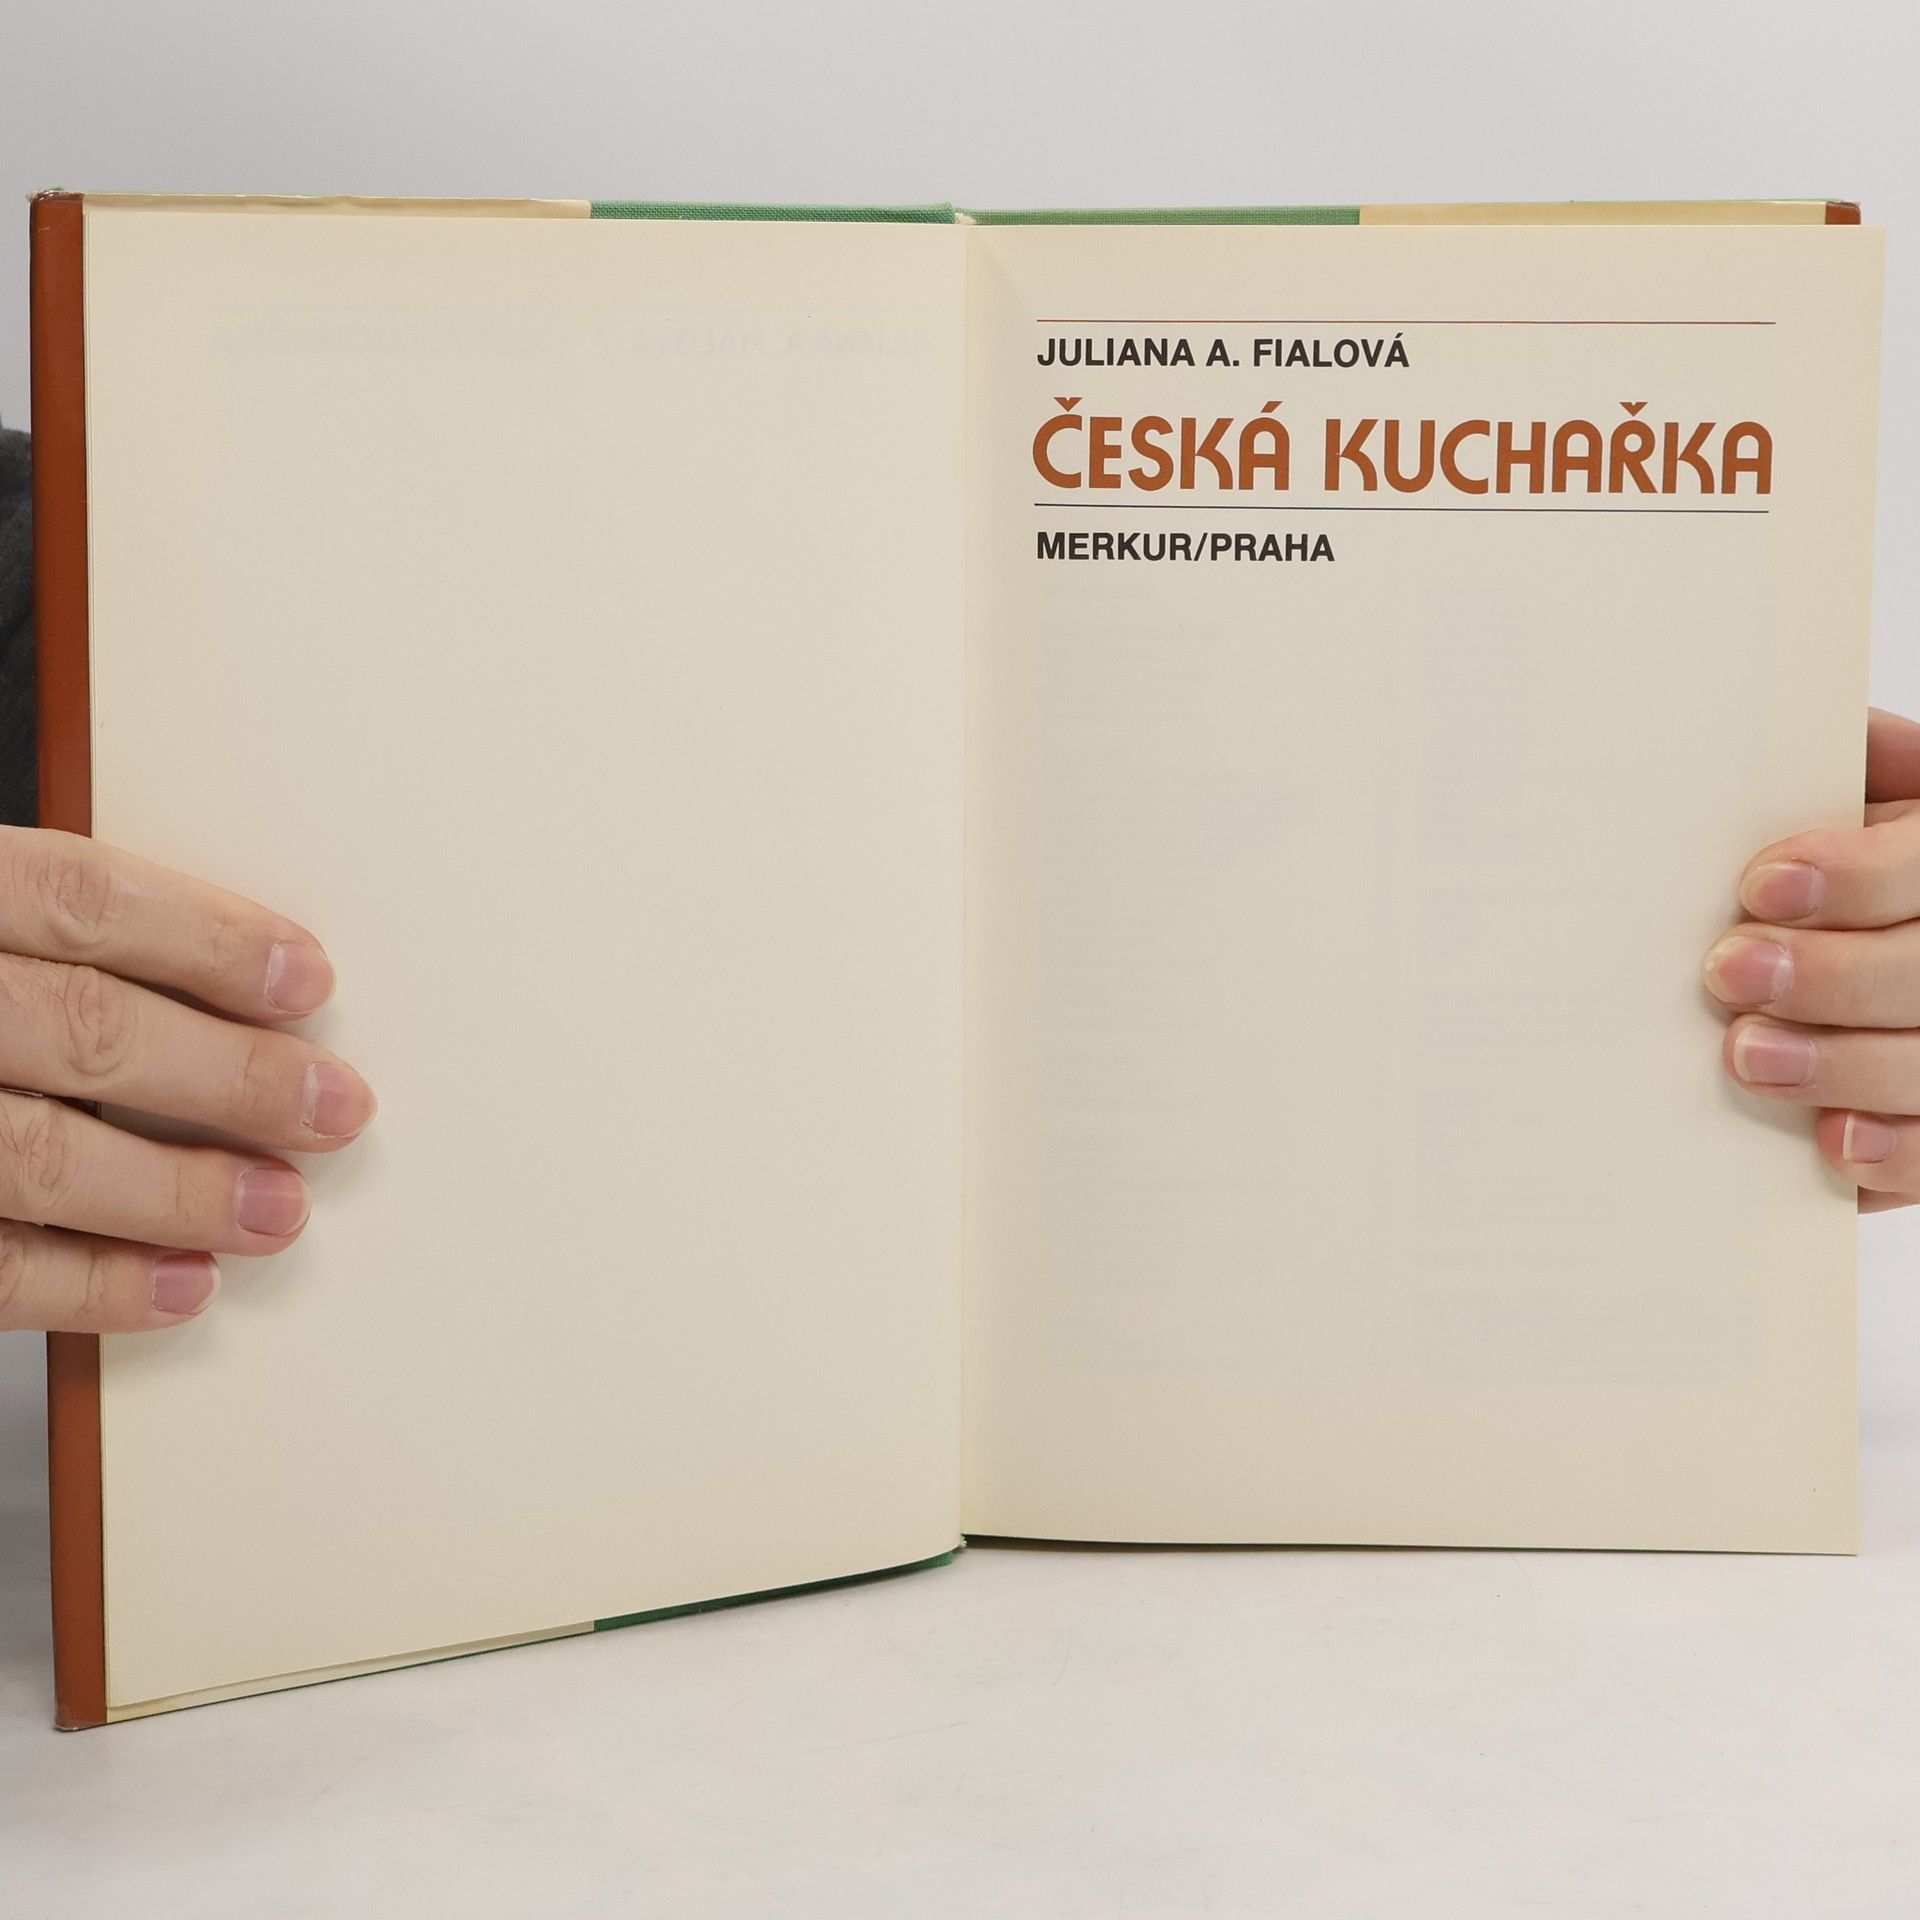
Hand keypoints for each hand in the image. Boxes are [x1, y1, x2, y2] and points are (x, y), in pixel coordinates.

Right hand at [0, 829, 374, 1331]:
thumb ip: (30, 939)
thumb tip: (229, 984)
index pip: (72, 895)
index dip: (203, 935)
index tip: (308, 977)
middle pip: (82, 1027)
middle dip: (227, 1076)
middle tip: (336, 1108)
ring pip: (35, 1156)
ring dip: (178, 1191)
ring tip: (280, 1210)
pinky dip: (90, 1285)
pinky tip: (182, 1287)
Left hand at [1707, 708, 1919, 1211]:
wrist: (1850, 932)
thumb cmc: (1834, 858)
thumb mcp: (1846, 794)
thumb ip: (1827, 767)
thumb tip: (1757, 723)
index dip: (1859, 875)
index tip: (1758, 885)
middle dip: (1834, 975)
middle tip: (1728, 971)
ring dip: (1845, 1065)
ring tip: (1746, 1054)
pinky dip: (1898, 1152)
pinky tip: (1830, 1142)